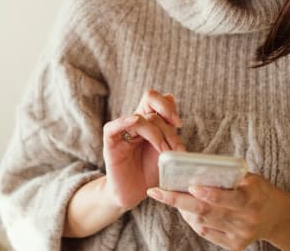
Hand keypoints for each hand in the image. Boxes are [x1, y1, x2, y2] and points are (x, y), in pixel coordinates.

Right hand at [102, 90, 184, 210]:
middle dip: (168, 123)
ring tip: (166, 154)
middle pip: (149, 102)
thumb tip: (170, 96)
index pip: (153, 98)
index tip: (179, 124)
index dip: (167, 106)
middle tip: (177, 147)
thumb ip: (169, 126)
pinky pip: (113, 127)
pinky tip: (134, 122)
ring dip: (158, 135)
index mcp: (147, 119)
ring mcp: (122, 131)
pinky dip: (124, 122)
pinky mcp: (111, 144)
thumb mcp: (166, 148)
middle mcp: (134, 121)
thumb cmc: (150, 172)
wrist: (133, 194)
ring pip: (140, 118)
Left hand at [147, 173, 278, 250]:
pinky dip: (192, 220)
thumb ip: (226, 175)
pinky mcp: (234, 246)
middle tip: (157, 192)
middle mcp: (246, 219)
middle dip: (178, 201)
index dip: (211, 194)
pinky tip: (186, 210)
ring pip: (203, 222)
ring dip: (182, 209)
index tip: (192, 186)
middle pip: (207, 211)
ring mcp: (240, 235)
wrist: (277, 217)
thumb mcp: (248, 177)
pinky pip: (206, 232)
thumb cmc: (256, 189)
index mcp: (252, 197)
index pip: (231, 198)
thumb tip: (193, 166)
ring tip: (169, 196)